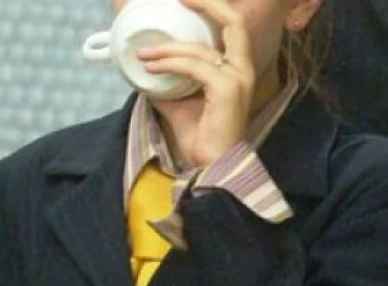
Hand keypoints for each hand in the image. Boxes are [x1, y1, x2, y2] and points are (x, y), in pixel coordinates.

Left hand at [137, 0, 254, 166]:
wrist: (211, 165)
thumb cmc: (202, 137)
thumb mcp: (179, 101)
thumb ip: (169, 81)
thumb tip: (144, 65)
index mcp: (238, 69)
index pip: (233, 27)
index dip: (213, 8)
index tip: (185, 0)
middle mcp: (244, 70)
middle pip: (234, 21)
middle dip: (207, 4)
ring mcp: (238, 79)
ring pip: (200, 49)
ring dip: (167, 49)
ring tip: (143, 55)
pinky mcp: (227, 90)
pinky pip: (194, 67)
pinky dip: (170, 64)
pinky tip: (151, 68)